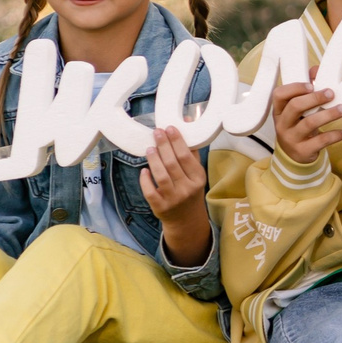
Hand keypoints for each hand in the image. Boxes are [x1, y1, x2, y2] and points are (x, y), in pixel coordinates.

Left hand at [140, 126, 211, 264]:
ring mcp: (173, 198)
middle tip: (156, 133)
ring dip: (154, 160)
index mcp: (198, 178)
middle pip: (173, 164)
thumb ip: (191, 151)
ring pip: (161, 176)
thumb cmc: (190, 190)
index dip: (177, 141)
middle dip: (164, 146)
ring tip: (150, 148)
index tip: (169, 128)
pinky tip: (143, 170)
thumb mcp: (195, 174)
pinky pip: (150, 191)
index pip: (186, 156)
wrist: (186, 219)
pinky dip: (146, 180)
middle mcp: (187, 188)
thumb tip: (185, 123)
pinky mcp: (160, 207)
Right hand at [272, 82, 341, 165]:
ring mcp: (291, 138)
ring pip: (309, 123)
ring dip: (328, 114)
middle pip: (295, 106)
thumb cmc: (298, 126)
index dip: (294, 88)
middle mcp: (282, 124)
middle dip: (315, 98)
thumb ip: (306, 90)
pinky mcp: (302, 151)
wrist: (293, 156)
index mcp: (279, 111)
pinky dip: (334, 135)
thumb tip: (315, 70)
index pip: (279, 95)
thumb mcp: (298, 111)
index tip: (312, 85)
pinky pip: (320, 141)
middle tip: (332, 93)